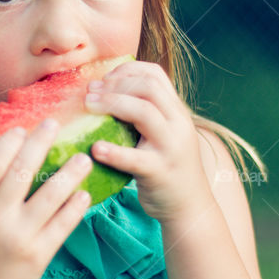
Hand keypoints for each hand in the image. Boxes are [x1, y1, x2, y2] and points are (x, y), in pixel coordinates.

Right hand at [0, 121, 92, 278]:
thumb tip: (6, 156)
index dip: (9, 141)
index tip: (23, 127)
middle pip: (22, 170)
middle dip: (40, 143)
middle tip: (54, 124)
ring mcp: (19, 236)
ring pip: (50, 195)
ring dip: (70, 173)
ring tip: (83, 158)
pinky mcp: (38, 255)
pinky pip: (62, 224)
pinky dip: (75, 206)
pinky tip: (85, 194)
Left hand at [84, 60, 213, 222]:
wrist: (190, 207)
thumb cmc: (166, 166)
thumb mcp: (163, 133)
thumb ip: (145, 112)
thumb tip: (101, 90)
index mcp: (177, 111)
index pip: (155, 75)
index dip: (125, 71)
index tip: (103, 79)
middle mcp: (178, 124)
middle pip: (148, 88)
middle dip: (114, 85)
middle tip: (89, 92)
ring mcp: (171, 148)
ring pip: (144, 113)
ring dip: (111, 104)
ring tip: (88, 106)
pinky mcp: (160, 173)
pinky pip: (136, 159)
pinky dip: (114, 152)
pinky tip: (95, 148)